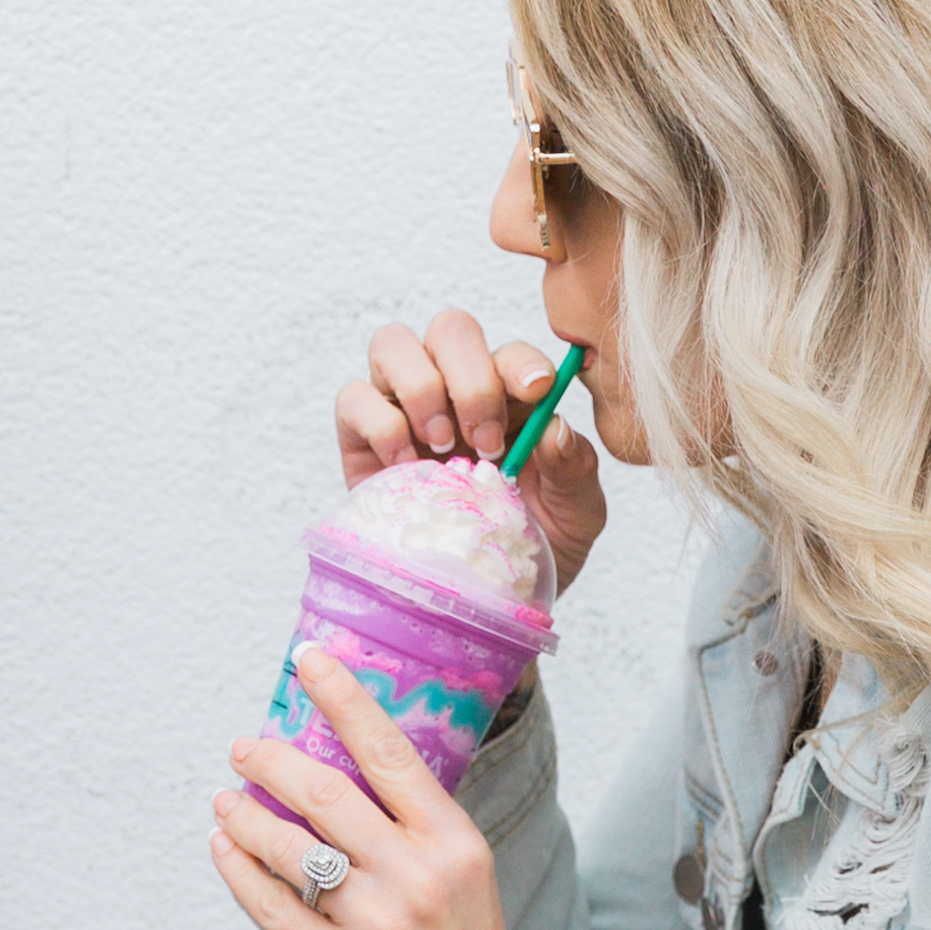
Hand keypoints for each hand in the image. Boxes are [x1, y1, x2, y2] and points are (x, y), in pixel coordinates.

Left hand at [210, 650, 547, 929]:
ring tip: (225, 800)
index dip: (342, 699)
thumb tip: (345, 775)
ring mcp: (373, 924)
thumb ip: (415, 831)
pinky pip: (271, 907)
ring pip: (288, 848)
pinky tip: (225, 849)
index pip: (388, 752)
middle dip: (271, 760)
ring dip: (245, 816)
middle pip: (325, 793)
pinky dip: (240, 871)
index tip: (308, 661)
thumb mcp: (468, 880)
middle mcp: (414, 876)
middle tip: (243, 746)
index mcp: (454, 844)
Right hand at [338, 306, 605, 594]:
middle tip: (487, 443)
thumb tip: (555, 428)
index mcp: (511, 397)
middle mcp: (454, 389)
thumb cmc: (530, 547)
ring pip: (393, 344)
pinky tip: (407, 467)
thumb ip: (577, 469)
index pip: (511, 353)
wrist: (478, 600)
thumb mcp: (576, 516)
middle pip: (451, 330)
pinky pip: (354, 397)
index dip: (520, 363)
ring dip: (422, 389)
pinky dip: (380, 424)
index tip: (536, 392)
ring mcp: (403, 407)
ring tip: (443, 446)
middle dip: (471, 378)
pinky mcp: (360, 437)